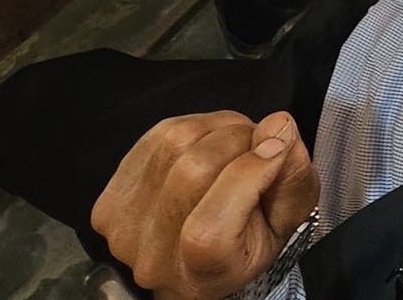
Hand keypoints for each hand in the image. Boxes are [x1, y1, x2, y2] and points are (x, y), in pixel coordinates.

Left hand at [91, 111, 319, 299]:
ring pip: (173, 144)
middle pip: (192, 172)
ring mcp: (125, 232)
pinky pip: (153, 138)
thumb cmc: (244, 243)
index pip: (209, 228)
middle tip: (258, 141)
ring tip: (234, 142)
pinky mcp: (109, 202)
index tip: (276, 148)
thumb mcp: (287, 222)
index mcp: (203, 276)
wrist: (194, 260)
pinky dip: (189, 128)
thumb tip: (278, 126)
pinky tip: (204, 144)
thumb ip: (293, 178)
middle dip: (238, 139)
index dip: (248, 175)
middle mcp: (156, 261)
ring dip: (215, 127)